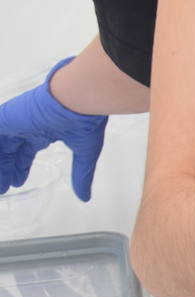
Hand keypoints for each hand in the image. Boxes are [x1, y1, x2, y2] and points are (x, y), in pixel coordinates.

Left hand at [0, 58, 107, 201]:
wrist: (77, 99)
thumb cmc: (84, 122)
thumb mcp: (85, 155)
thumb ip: (81, 176)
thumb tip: (85, 197)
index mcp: (44, 130)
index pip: (25, 150)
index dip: (20, 166)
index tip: (16, 182)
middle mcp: (26, 126)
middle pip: (9, 150)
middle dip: (6, 169)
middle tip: (3, 187)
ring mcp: (15, 122)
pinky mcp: (6, 119)